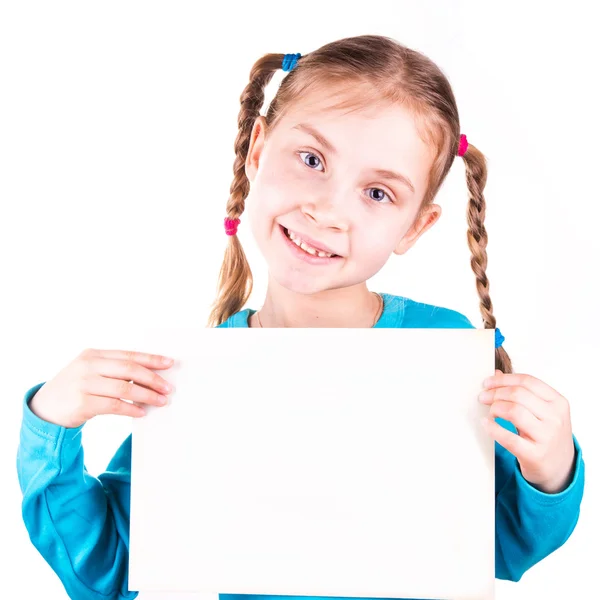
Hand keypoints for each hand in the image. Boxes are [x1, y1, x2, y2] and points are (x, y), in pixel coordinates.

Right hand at [28, 348, 175, 428]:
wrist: (45, 408)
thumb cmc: (76, 388)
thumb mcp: (91, 371)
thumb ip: (114, 369)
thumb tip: (149, 374)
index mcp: (94, 354)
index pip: (129, 354)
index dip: (151, 359)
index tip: (169, 363)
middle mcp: (88, 366)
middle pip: (129, 369)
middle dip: (152, 378)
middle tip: (168, 388)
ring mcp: (84, 384)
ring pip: (124, 388)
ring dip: (146, 395)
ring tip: (160, 401)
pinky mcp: (82, 403)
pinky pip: (114, 406)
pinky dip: (131, 408)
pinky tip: (141, 412)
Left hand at [478, 370, 575, 493]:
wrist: (560, 467)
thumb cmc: (546, 434)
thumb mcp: (541, 411)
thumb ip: (522, 392)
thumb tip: (496, 374)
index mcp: (558, 402)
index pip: (528, 381)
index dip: (503, 380)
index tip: (487, 382)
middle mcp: (556, 418)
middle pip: (518, 394)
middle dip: (495, 393)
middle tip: (482, 397)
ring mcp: (547, 437)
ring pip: (513, 411)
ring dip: (495, 408)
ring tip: (490, 412)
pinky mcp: (535, 455)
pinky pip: (508, 438)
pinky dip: (493, 428)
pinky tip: (486, 424)